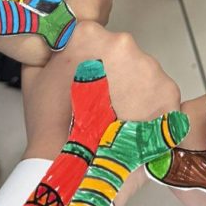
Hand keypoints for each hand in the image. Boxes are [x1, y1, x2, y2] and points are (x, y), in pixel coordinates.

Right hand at [22, 22, 181, 204]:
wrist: (76, 171)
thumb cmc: (52, 127)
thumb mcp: (36, 78)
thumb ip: (49, 52)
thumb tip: (56, 45)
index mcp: (90, 34)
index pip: (96, 36)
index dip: (91, 58)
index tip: (87, 76)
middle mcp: (125, 44)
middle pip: (124, 54)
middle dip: (116, 74)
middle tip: (100, 103)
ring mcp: (151, 69)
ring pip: (145, 75)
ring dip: (136, 92)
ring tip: (116, 119)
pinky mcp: (170, 94)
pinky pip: (161, 97)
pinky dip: (152, 110)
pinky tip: (132, 126)